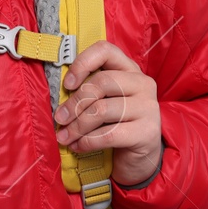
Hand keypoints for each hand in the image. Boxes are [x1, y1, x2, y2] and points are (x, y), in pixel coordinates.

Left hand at [54, 40, 163, 186]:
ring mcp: (148, 107)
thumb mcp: (105, 101)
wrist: (141, 157)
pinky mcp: (147, 132)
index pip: (106, 51)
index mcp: (130, 69)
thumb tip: (59, 96)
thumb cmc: (117, 124)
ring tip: (64, 137)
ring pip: (102, 110)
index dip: (83, 63)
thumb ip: (89, 91)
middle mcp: (142, 83)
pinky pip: (109, 134)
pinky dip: (87, 141)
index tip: (67, 84)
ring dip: (77, 126)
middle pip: (101, 82)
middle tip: (60, 118)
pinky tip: (78, 146)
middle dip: (75, 102)